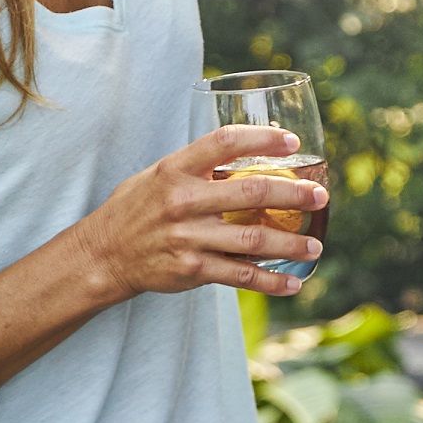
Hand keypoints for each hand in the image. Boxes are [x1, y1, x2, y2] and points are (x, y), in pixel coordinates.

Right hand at [78, 126, 328, 303]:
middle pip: (250, 192)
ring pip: (252, 241)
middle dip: (292, 194)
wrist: (103, 255)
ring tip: (315, 245)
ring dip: (291, 244)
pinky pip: (240, 276)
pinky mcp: (191, 270)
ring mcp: (188, 238)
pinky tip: (294, 283)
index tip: (292, 142)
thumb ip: (196, 167)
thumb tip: (245, 154)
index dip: (262, 139)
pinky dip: (271, 282)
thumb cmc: (136, 211)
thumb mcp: (158, 176)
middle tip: (320, 196)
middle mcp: (182, 201)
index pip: (223, 143)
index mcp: (175, 170)